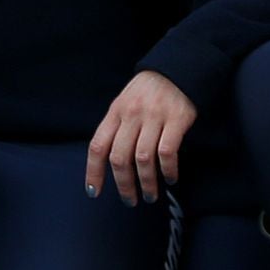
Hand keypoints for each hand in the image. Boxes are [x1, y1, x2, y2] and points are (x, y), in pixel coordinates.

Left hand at [85, 72, 195, 203]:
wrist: (175, 69)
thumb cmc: (147, 92)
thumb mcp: (124, 103)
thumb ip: (116, 127)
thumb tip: (108, 162)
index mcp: (115, 112)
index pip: (97, 145)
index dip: (93, 171)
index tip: (94, 192)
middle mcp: (131, 115)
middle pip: (119, 157)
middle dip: (123, 184)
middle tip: (130, 200)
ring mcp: (154, 117)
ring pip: (142, 158)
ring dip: (146, 182)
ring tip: (150, 195)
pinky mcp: (176, 120)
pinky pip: (167, 152)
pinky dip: (168, 170)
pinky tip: (170, 178)